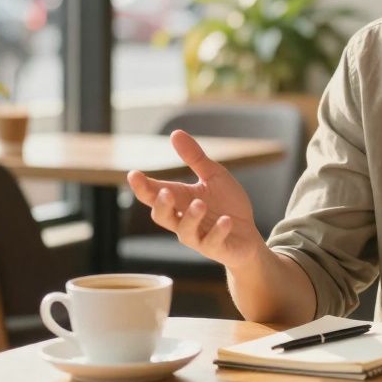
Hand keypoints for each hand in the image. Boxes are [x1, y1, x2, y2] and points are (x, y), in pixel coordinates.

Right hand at [126, 130, 264, 269]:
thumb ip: (194, 158)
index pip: (154, 194)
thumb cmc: (227, 205)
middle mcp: (183, 221)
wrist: (248, 236)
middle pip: (162, 216)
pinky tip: (227, 220)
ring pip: (185, 232)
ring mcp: (199, 237)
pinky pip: (213, 242)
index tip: (133, 174)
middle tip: (165, 192)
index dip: (142, 186)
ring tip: (200, 204)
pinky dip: (218, 231)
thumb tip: (175, 133)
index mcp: (180, 201)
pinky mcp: (217, 248)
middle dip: (161, 205)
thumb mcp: (213, 176)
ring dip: (191, 217)